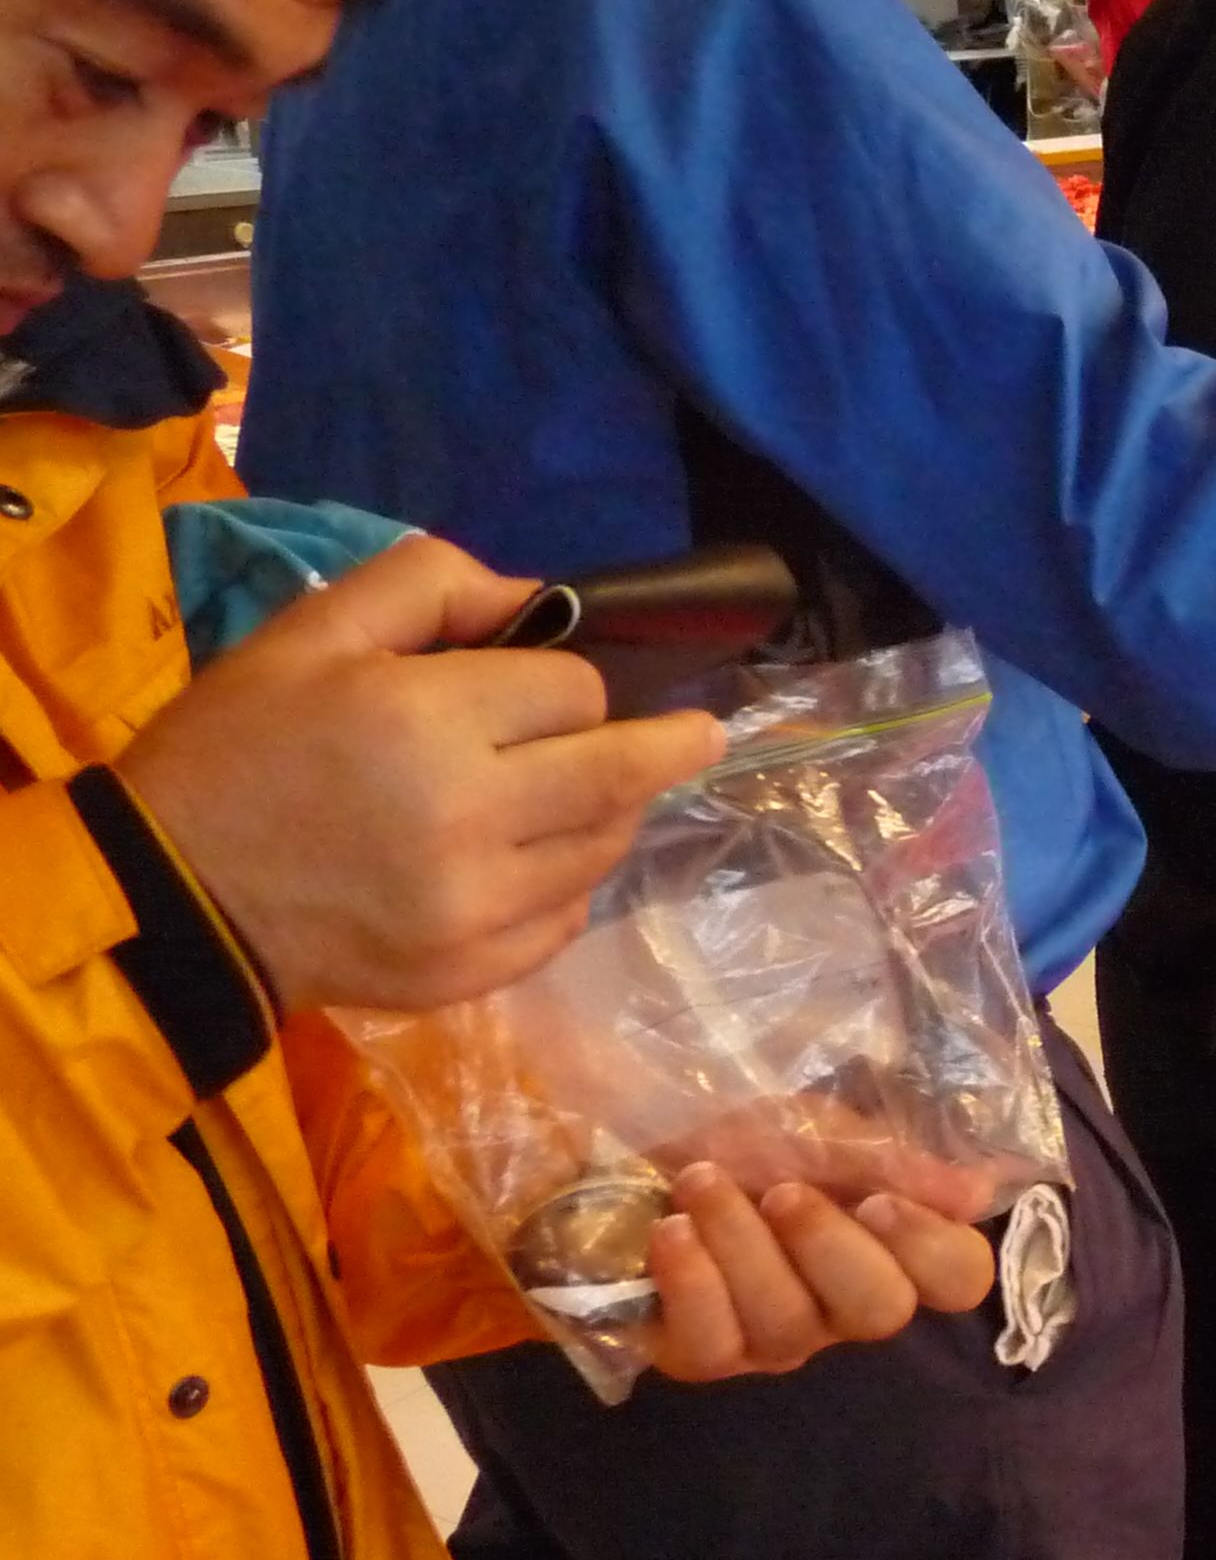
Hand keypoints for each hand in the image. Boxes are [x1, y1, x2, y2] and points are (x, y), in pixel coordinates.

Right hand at [119, 538, 723, 1012]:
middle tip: (704, 736)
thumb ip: (428, 585)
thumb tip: (534, 597)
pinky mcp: (470, 973)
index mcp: (427, 721)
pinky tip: (532, 863)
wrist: (167, 898)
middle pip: (620, 773)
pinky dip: (567, 884)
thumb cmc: (237, 750)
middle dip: (666, 746)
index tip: (543, 689)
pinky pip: (566, 919)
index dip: (564, 684)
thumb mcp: (311, 633)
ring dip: (608, 814)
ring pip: (602, 847)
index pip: (574, 691)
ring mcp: (477, 907)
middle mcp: (470, 817)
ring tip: (582, 795)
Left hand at [645, 1161, 997, 1382]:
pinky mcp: (702, 1355)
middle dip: (829, 1247)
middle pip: (880, 1311)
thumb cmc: (736, 1135)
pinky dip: (693, 1280)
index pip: (958, 1277)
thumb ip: (891, 1160)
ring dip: (742, 1242)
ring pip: (788, 1323)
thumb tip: (977, 1194)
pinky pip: (714, 1343)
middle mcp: (843, 1305)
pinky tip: (670, 1231)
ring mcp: (775, 1338)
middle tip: (782, 1191)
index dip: (931, 1247)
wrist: (622, 1140)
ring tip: (700, 1181)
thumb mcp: (816, 1128)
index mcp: (889, 1245)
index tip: (880, 1200)